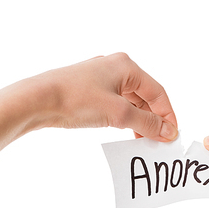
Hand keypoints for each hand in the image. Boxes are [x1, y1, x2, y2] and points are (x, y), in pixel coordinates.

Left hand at [40, 53, 177, 140]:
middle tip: (159, 140)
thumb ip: (147, 123)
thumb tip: (168, 131)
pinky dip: (125, 118)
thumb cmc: (76, 99)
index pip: (158, 92)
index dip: (167, 115)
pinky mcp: (90, 90)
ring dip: (139, 120)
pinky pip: (116, 104)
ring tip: (143, 140)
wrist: (37, 100)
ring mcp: (102, 78)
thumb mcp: (119, 113)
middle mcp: (116, 68)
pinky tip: (126, 132)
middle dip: (153, 119)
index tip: (171, 135)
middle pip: (145, 96)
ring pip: (131, 101)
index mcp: (127, 67)